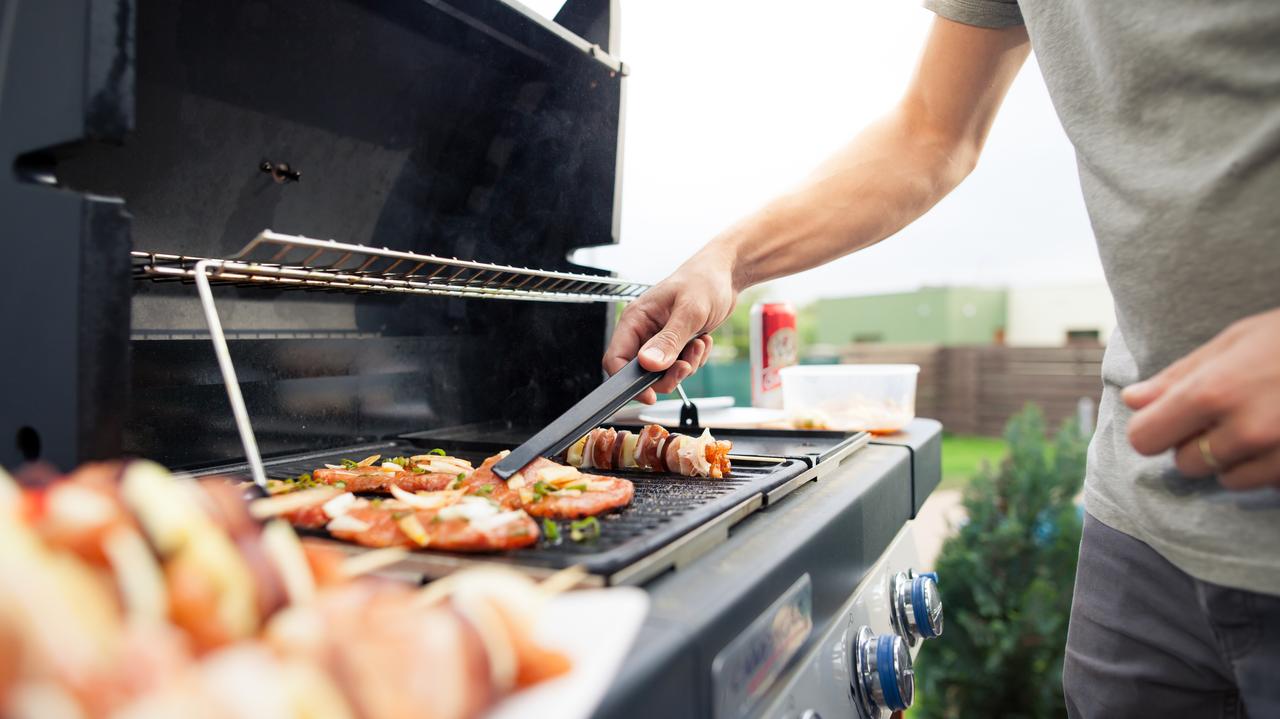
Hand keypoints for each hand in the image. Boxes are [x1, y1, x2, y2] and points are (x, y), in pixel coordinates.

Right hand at [602, 246, 737, 403]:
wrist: (727, 275)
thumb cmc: (705, 280)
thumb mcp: (689, 311)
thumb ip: (669, 340)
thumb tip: (649, 364)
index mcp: (636, 318)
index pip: (616, 359)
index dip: (628, 382)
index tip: (649, 394)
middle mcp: (643, 330)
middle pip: (641, 372)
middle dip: (667, 374)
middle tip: (686, 365)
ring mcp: (659, 338)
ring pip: (663, 372)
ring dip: (685, 365)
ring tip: (698, 344)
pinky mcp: (675, 343)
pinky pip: (679, 366)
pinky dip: (694, 360)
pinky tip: (702, 341)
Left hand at [1125, 307, 1279, 489]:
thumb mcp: (1234, 341)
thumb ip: (1179, 376)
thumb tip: (1132, 401)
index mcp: (1212, 393)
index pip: (1145, 439)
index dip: (1154, 429)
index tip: (1168, 418)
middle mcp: (1243, 431)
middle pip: (1184, 464)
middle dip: (1197, 443)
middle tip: (1230, 412)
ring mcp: (1278, 457)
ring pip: (1227, 480)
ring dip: (1236, 459)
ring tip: (1266, 420)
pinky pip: (1266, 485)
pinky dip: (1270, 468)